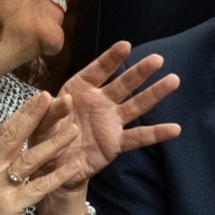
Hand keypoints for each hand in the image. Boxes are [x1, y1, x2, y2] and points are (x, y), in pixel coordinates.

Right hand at [0, 92, 80, 214]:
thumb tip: (7, 142)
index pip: (3, 130)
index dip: (22, 113)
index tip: (39, 97)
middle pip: (14, 136)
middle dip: (35, 115)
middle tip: (54, 99)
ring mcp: (0, 187)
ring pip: (30, 158)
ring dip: (53, 142)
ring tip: (73, 129)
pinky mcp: (11, 206)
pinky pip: (38, 187)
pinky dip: (57, 175)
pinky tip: (72, 166)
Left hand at [56, 41, 180, 187]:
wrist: (51, 168)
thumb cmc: (44, 138)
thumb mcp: (40, 122)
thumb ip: (51, 111)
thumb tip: (63, 99)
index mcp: (79, 89)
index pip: (97, 70)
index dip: (111, 58)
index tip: (125, 46)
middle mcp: (99, 101)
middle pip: (123, 83)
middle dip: (139, 71)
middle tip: (157, 59)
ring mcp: (110, 121)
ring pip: (136, 105)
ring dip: (154, 93)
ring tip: (174, 80)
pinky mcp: (116, 142)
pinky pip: (138, 137)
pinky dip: (156, 133)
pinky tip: (175, 129)